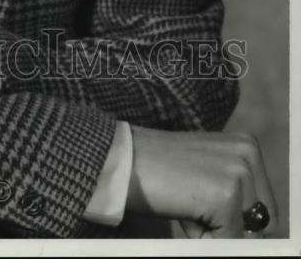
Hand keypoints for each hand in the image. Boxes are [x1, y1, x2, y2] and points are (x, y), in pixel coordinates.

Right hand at [127, 126, 276, 236]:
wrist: (122, 161)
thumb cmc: (161, 173)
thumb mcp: (208, 175)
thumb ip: (236, 193)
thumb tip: (258, 231)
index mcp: (247, 146)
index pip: (265, 209)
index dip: (237, 222)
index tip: (204, 204)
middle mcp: (248, 153)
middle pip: (262, 223)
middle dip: (228, 227)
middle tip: (192, 203)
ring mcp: (239, 172)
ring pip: (246, 234)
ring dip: (214, 232)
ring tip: (186, 203)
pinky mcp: (225, 194)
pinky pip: (229, 241)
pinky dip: (203, 238)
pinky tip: (182, 211)